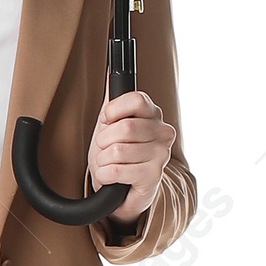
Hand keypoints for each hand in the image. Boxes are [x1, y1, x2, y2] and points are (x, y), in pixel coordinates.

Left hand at [87, 88, 174, 222]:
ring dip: (103, 160)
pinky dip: (105, 175)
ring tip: (110, 164)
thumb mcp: (111, 124)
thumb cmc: (117, 155)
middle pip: (124, 127)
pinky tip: (111, 177)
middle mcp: (163, 132)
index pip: (136, 99)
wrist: (120, 191)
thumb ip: (113, 101)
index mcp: (153, 114)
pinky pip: (116, 170)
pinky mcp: (154, 176)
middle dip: (104, 141)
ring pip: (117, 150)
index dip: (113, 111)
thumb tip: (111, 74)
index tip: (107, 121)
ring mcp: (161, 154)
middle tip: (107, 149)